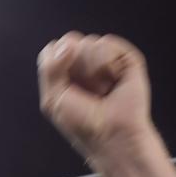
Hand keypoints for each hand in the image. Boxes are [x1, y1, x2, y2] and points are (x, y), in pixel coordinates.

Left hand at [38, 32, 153, 162]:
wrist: (112, 135)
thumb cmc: (83, 123)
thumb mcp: (52, 98)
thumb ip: (50, 67)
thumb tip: (68, 43)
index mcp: (65, 72)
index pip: (53, 48)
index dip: (56, 64)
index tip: (65, 86)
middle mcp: (85, 63)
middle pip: (70, 41)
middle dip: (74, 67)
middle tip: (85, 90)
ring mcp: (105, 60)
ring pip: (89, 41)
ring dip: (92, 70)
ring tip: (101, 90)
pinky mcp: (126, 59)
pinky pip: (108, 43)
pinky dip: (107, 64)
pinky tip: (113, 81)